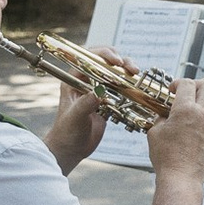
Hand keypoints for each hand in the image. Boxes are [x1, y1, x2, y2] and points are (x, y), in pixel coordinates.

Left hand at [44, 45, 129, 172]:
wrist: (70, 149)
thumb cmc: (66, 133)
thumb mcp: (75, 117)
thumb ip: (86, 103)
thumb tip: (100, 91)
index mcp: (73, 80)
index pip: (88, 58)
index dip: (104, 55)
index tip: (117, 61)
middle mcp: (86, 81)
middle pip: (105, 62)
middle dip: (120, 61)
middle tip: (131, 69)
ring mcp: (97, 90)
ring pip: (114, 73)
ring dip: (126, 72)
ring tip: (136, 75)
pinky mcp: (107, 100)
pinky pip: (120, 88)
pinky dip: (129, 85)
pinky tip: (136, 88)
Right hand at [146, 76, 203, 181]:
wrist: (181, 178)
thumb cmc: (166, 157)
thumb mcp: (155, 133)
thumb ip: (161, 118)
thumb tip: (165, 115)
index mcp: (186, 109)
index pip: (187, 84)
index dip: (177, 82)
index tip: (171, 89)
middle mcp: (202, 115)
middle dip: (196, 84)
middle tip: (185, 90)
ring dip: (201, 101)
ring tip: (188, 109)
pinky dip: (203, 117)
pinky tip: (192, 124)